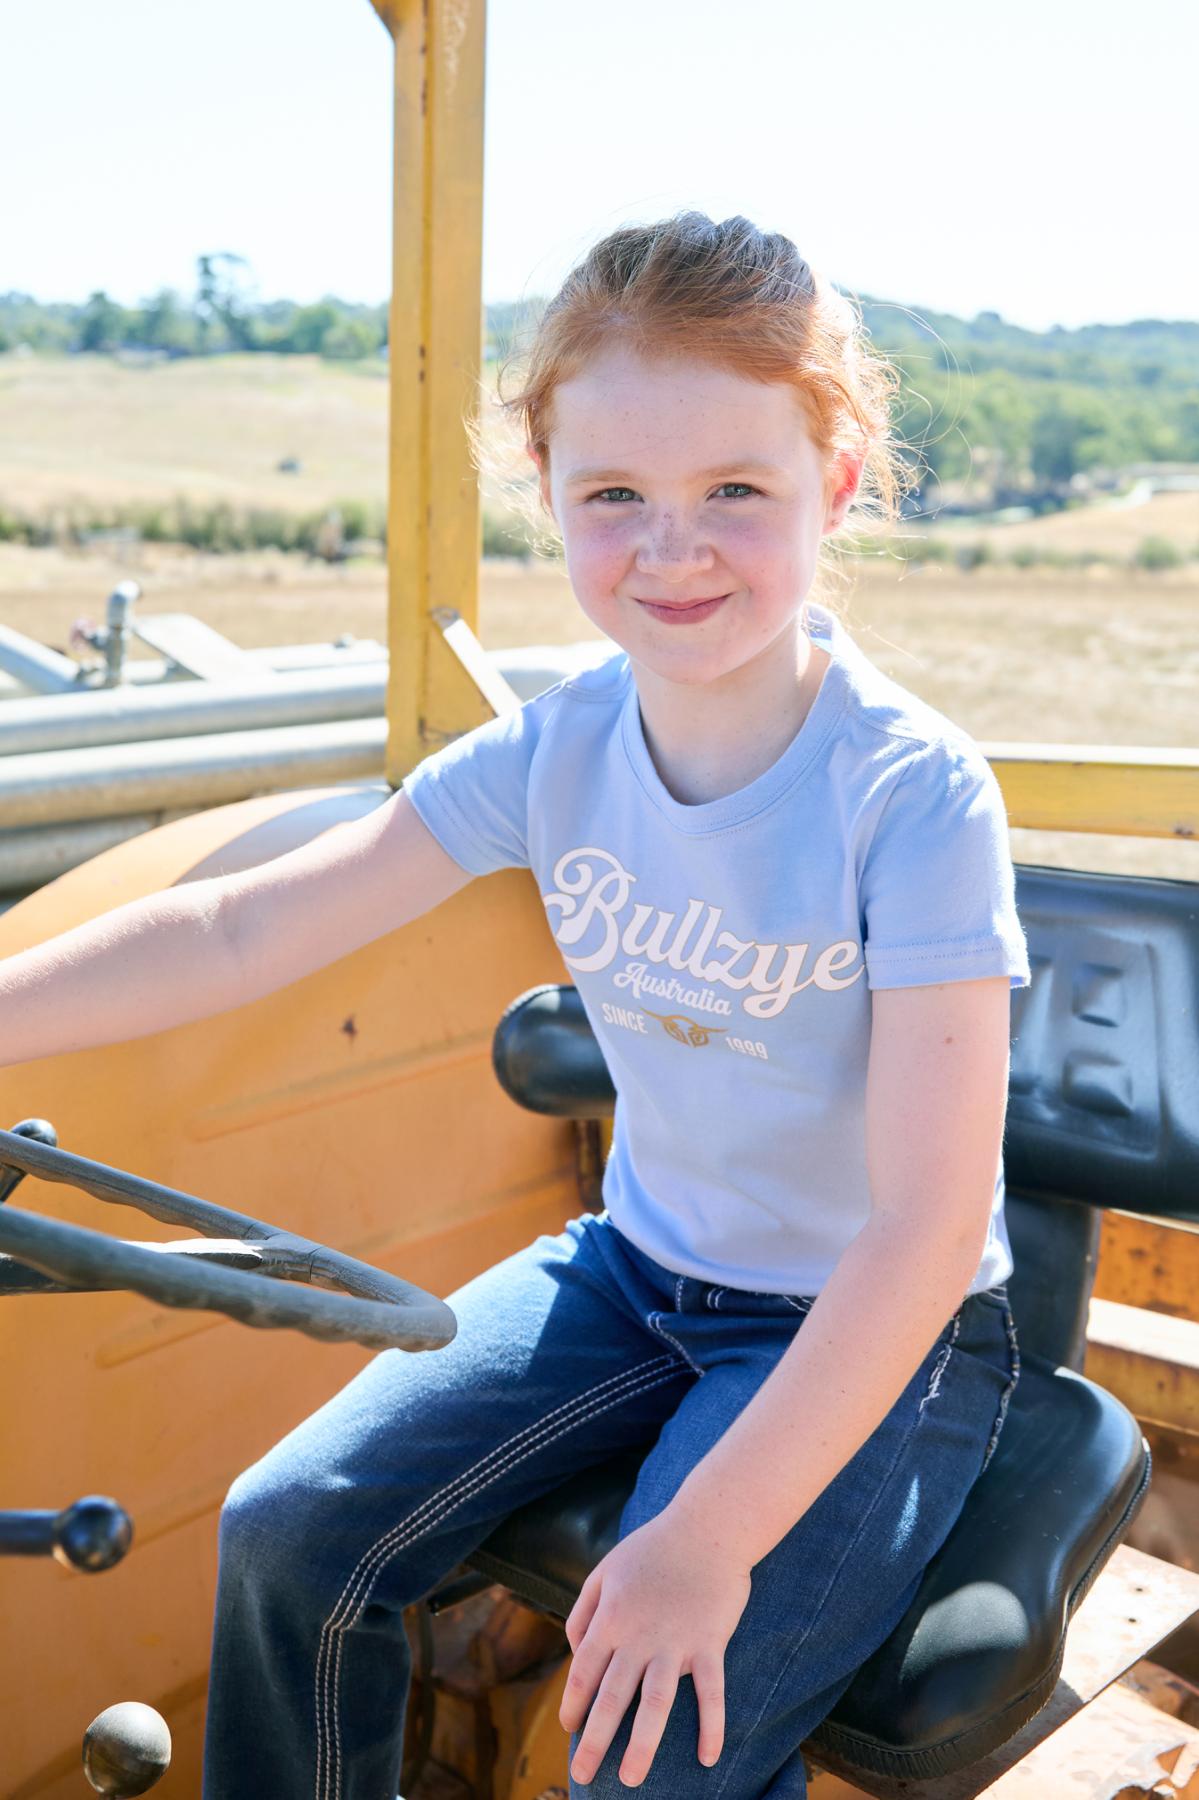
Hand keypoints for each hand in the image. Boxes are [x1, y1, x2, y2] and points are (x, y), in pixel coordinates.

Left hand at [558, 1509, 751, 1786]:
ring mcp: (676, 1643)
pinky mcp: (710, 1643)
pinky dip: (711, 1726)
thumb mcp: (605, 1571)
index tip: (569, 1730)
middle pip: (612, 1699)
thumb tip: (576, 1653)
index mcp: (610, 1618)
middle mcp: (639, 1637)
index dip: (573, 1705)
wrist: (707, 1526)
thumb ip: (584, 1612)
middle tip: (584, 1777)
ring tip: (631, 1779)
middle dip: (595, 1742)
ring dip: (642, 1745)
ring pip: (655, 1704)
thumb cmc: (652, 1548)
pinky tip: (707, 1758)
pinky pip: (711, 1693)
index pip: (583, 1673)